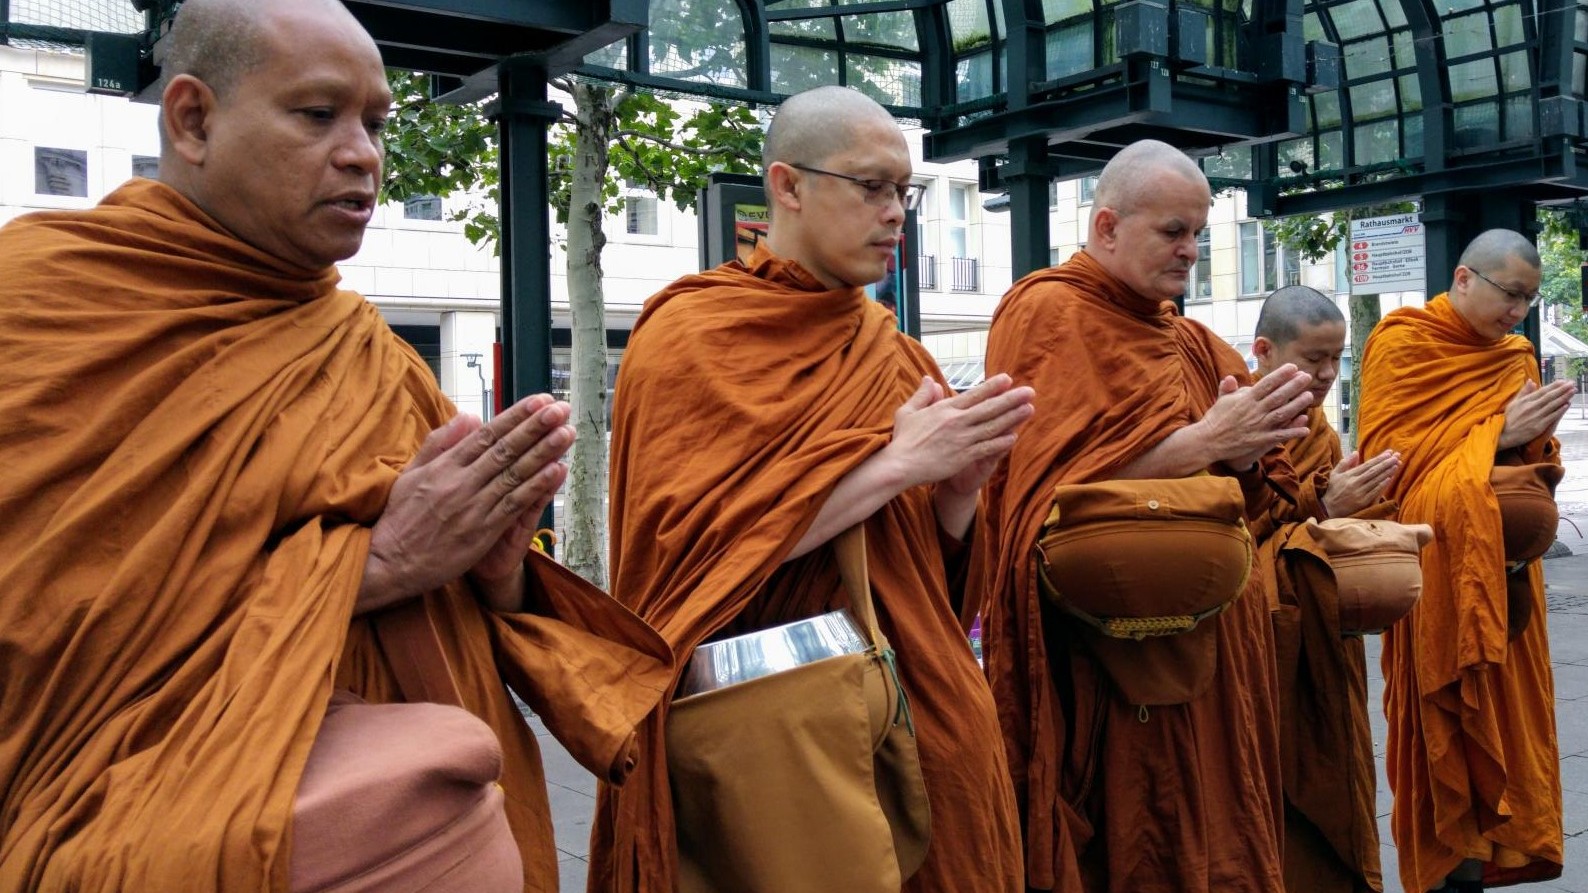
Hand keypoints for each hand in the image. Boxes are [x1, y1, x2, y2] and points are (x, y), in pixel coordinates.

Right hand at [357, 395, 574, 613]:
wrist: (389, 562)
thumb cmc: (400, 517)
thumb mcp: (411, 473)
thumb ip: (440, 443)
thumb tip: (469, 416)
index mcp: (444, 466)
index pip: (487, 434)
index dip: (516, 416)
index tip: (539, 401)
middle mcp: (460, 482)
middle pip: (505, 449)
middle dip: (536, 427)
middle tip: (561, 408)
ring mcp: (473, 506)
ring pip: (514, 473)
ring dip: (544, 451)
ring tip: (567, 433)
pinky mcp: (482, 531)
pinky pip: (514, 504)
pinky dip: (536, 486)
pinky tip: (556, 470)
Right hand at [884, 374, 1034, 490]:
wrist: (900, 465)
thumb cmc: (903, 439)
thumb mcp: (908, 411)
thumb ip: (922, 395)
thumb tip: (928, 379)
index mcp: (945, 409)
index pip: (974, 395)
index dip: (993, 386)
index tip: (1008, 379)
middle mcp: (957, 421)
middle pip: (989, 408)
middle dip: (1011, 399)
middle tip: (1030, 391)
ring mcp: (962, 439)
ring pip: (992, 426)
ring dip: (1013, 417)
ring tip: (1030, 409)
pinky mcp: (963, 457)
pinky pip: (987, 447)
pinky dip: (1001, 442)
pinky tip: (1014, 437)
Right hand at [1194, 364, 1312, 470]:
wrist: (1207, 441)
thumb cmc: (1215, 420)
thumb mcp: (1221, 401)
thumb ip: (1228, 388)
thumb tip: (1231, 377)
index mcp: (1245, 399)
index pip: (1266, 383)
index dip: (1281, 375)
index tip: (1293, 367)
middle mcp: (1254, 411)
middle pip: (1278, 396)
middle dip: (1294, 385)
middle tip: (1307, 376)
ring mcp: (1257, 426)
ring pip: (1282, 413)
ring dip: (1297, 405)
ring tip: (1310, 396)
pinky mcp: (1259, 440)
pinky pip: (1279, 436)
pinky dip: (1293, 432)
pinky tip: (1306, 429)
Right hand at [1321, 449, 1399, 517]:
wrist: (1328, 509)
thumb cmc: (1333, 490)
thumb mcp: (1335, 474)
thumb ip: (1345, 463)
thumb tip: (1356, 453)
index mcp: (1349, 475)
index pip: (1367, 464)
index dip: (1379, 458)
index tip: (1389, 453)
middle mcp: (1354, 482)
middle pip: (1373, 471)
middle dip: (1386, 463)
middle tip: (1397, 456)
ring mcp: (1359, 492)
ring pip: (1375, 480)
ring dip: (1387, 472)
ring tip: (1397, 464)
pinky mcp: (1362, 502)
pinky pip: (1374, 491)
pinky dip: (1382, 485)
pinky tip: (1389, 478)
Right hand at [1498, 379, 1574, 450]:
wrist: (1503, 435)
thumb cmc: (1508, 419)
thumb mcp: (1513, 403)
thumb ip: (1523, 392)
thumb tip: (1531, 381)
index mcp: (1525, 401)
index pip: (1542, 391)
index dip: (1554, 386)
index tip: (1563, 381)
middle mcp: (1531, 407)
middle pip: (1550, 396)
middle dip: (1562, 389)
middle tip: (1572, 383)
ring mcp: (1536, 416)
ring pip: (1553, 405)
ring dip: (1564, 397)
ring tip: (1573, 391)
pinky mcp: (1539, 426)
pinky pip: (1552, 416)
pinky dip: (1560, 410)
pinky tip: (1567, 405)